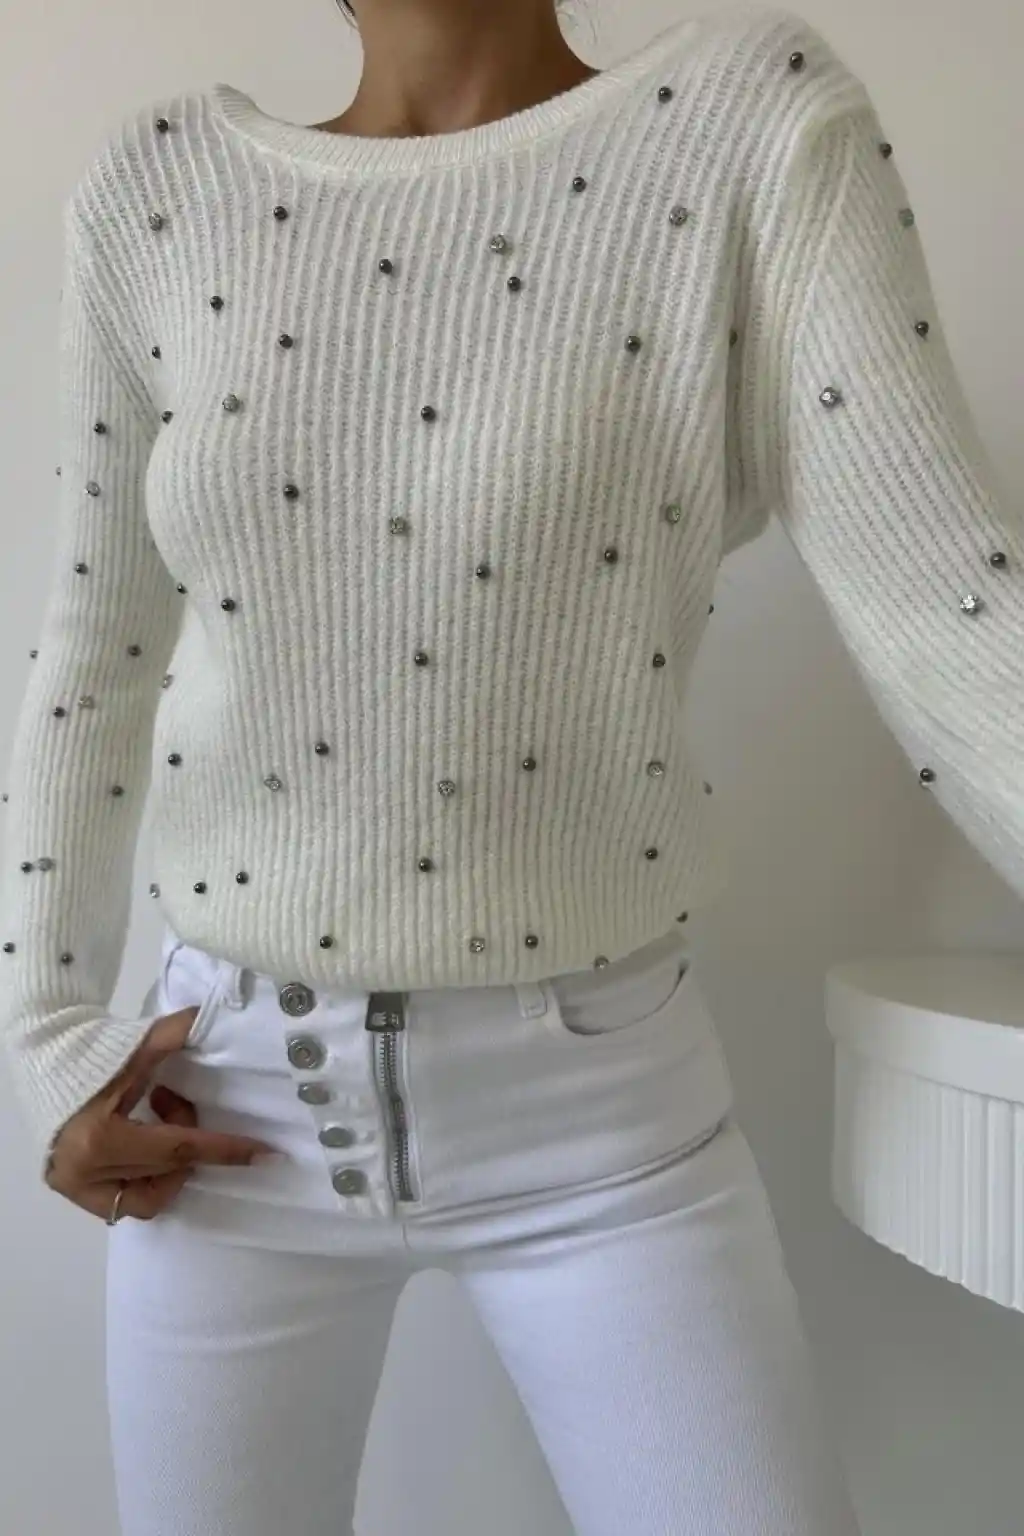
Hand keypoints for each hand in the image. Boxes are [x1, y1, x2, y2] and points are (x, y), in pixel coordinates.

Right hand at [44, 1006, 276, 1222]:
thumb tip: (215, 1017)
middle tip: (173, 1101)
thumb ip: (178, 1034)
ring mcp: (76, 1187)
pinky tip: (143, 1142)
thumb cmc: (91, 1053)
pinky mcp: (72, 1191)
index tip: (262, 1153)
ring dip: (168, 1166)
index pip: (178, 1149)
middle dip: (188, 1139)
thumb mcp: (137, 1045)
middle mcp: (86, 1173)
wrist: (42, 1059)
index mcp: (101, 1139)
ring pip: (148, 1198)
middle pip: (166, 1170)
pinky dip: (146, 1176)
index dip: (223, 1150)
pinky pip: (124, 1200)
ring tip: (155, 1121)